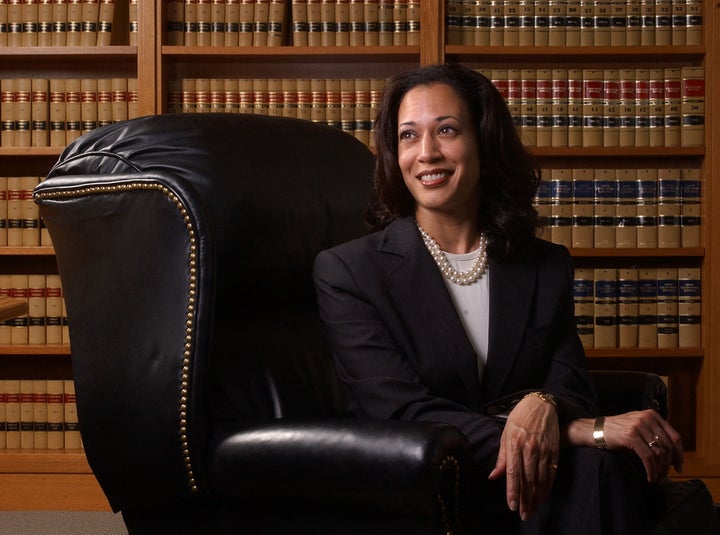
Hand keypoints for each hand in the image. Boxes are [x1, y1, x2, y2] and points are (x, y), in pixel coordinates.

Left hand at [488, 394, 559, 520]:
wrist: (541, 404)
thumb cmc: (519, 419)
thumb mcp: (505, 434)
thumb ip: (501, 457)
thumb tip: (493, 476)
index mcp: (514, 444)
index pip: (513, 473)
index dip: (513, 491)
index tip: (512, 506)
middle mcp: (529, 449)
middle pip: (527, 479)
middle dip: (525, 499)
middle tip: (524, 515)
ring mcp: (543, 450)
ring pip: (539, 479)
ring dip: (536, 496)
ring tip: (533, 509)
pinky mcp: (554, 451)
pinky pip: (551, 473)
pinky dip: (547, 486)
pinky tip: (543, 496)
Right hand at [601, 410, 683, 482]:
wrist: (594, 430)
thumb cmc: (617, 432)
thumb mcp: (638, 428)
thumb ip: (653, 435)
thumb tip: (672, 456)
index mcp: (652, 415)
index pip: (674, 436)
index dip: (679, 454)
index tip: (679, 466)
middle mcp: (647, 418)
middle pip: (668, 446)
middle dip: (669, 465)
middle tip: (666, 477)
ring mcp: (638, 426)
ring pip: (659, 453)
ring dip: (660, 470)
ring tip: (656, 478)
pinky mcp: (630, 436)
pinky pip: (648, 457)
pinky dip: (651, 470)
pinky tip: (649, 477)